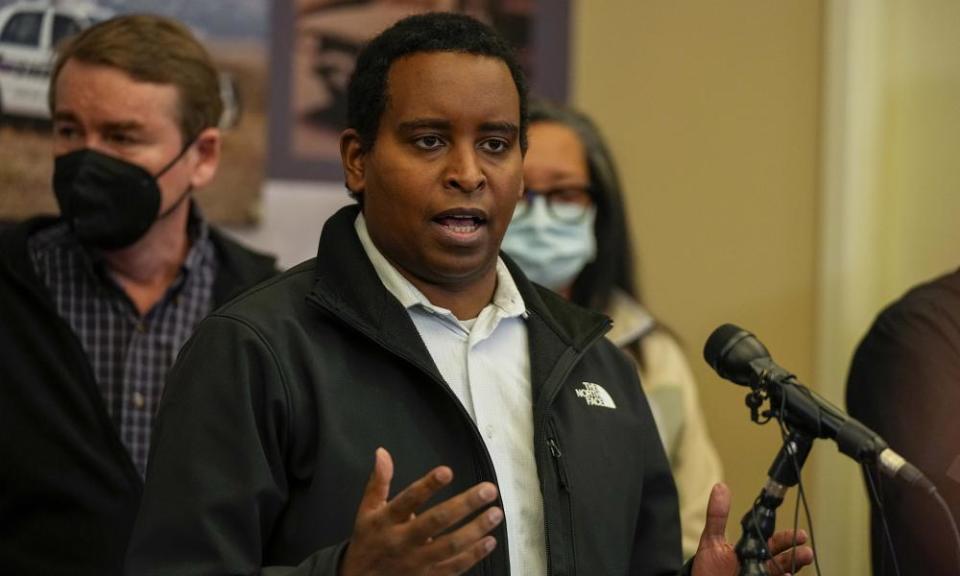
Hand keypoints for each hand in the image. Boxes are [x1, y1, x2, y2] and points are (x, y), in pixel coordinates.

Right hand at [339, 448, 502, 575]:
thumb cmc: (368, 541)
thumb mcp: (366, 511)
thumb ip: (378, 482)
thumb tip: (382, 452)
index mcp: (387, 520)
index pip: (408, 500)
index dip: (427, 486)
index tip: (447, 471)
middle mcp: (403, 540)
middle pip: (436, 521)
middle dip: (464, 505)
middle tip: (488, 490)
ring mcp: (417, 561)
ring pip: (450, 546)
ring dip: (475, 529)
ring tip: (496, 513)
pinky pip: (454, 567)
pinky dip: (473, 555)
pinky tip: (489, 540)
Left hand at [691, 483, 814, 575]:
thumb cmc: (707, 567)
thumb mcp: (711, 540)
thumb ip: (717, 515)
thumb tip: (720, 486)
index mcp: (751, 549)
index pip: (773, 542)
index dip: (788, 538)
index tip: (799, 534)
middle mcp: (759, 564)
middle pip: (783, 558)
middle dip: (796, 552)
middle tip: (805, 548)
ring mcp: (760, 575)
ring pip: (782, 571)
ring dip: (794, 566)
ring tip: (803, 559)